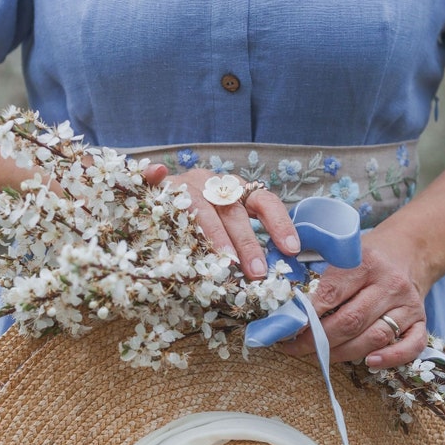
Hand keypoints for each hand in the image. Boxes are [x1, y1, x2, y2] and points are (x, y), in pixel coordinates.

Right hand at [142, 164, 300, 279]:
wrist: (163, 194)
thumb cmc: (201, 218)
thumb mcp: (226, 224)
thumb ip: (244, 241)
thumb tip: (264, 273)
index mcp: (236, 190)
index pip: (264, 201)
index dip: (280, 224)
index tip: (291, 250)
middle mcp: (213, 184)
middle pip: (234, 211)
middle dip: (248, 242)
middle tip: (257, 272)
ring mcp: (185, 184)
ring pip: (202, 207)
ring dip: (215, 233)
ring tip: (226, 260)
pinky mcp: (159, 185)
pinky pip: (153, 177)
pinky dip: (153, 174)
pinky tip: (156, 172)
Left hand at [280, 236, 427, 367]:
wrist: (408, 251)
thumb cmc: (366, 256)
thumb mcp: (343, 252)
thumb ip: (318, 271)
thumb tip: (286, 302)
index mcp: (366, 262)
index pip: (332, 293)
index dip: (308, 315)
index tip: (288, 328)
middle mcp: (390, 283)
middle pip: (351, 320)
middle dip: (319, 340)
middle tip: (296, 348)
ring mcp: (408, 304)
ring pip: (375, 337)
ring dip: (344, 353)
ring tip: (320, 357)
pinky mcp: (421, 320)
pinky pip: (412, 346)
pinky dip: (391, 358)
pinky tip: (370, 363)